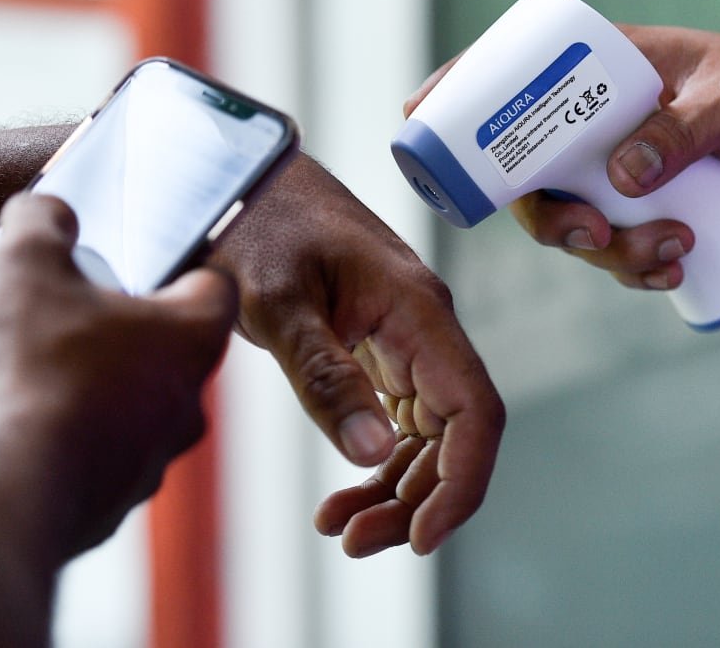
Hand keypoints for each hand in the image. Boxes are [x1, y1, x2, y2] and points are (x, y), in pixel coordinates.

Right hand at [0, 193, 236, 563]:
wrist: (4, 493)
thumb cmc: (32, 372)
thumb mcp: (24, 268)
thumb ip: (40, 223)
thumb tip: (47, 210)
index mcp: (190, 338)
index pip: (217, 287)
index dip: (183, 265)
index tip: (148, 261)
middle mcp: (187, 404)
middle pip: (172, 352)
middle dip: (127, 332)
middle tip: (74, 315)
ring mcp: (151, 461)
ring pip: (136, 410)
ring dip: (97, 391)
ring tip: (36, 373)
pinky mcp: (110, 506)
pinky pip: (98, 459)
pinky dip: (69, 442)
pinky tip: (20, 427)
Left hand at [211, 154, 504, 556]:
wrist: (244, 177)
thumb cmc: (258, 223)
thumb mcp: (278, 302)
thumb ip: (324, 374)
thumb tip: (373, 455)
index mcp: (418, 311)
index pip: (475, 410)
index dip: (463, 482)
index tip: (421, 538)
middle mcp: (425, 327)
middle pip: (454, 436)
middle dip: (417, 500)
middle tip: (354, 542)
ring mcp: (405, 338)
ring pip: (428, 436)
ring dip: (396, 490)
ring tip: (340, 529)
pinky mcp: (379, 347)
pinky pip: (397, 419)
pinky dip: (377, 463)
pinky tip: (342, 494)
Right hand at [410, 28, 719, 288]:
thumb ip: (683, 130)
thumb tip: (620, 178)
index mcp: (598, 68)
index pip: (511, 72)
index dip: (459, 93)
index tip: (420, 115)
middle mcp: (591, 122)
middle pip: (527, 174)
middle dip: (549, 220)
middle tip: (592, 238)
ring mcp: (610, 168)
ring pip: (570, 223)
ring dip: (607, 254)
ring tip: (669, 253)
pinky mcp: (636, 207)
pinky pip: (611, 250)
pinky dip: (634, 270)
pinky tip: (672, 271)